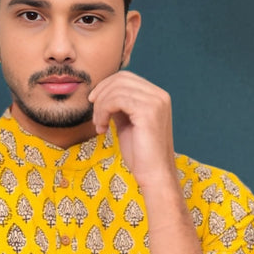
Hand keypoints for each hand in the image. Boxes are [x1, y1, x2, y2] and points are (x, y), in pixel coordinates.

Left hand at [88, 71, 174, 189]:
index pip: (126, 78)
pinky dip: (103, 112)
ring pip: (116, 89)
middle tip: (94, 115)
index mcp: (157, 97)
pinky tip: (102, 128)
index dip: (106, 87)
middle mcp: (159, 95)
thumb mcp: (127, 124)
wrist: (153, 175)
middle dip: (101, 94)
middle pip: (121, 79)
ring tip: (99, 126)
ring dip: (100, 107)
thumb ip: (120, 107)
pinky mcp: (148, 111)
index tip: (94, 103)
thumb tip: (103, 94)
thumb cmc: (140, 155)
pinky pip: (116, 100)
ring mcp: (155, 102)